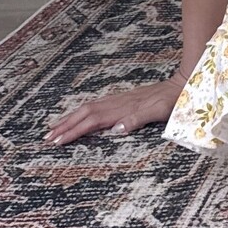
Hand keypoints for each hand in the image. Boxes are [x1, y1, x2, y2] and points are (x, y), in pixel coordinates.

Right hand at [42, 77, 185, 145]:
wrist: (181, 85)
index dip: (73, 132)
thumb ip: (137, 120)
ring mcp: (117, 100)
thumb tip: (115, 130)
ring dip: (70, 119)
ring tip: (55, 128)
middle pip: (83, 114)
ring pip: (87, 109)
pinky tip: (79, 116)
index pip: (91, 122)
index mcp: (121, 110)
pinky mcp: (121, 99)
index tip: (57, 142)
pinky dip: (82, 112)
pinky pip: (95, 106)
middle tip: (46, 138)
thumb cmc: (170, 102)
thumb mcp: (158, 113)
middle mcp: (116, 103)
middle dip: (64, 126)